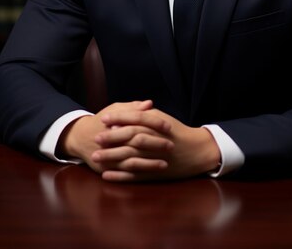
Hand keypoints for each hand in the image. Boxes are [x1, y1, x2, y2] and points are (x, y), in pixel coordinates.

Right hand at [57, 100, 172, 175]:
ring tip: (166, 163)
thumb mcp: (115, 109)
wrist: (80, 138)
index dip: (154, 123)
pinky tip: (152, 172)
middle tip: (172, 145)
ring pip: (132, 160)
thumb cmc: (102, 121)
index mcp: (116, 121)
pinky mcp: (108, 168)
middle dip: (155, 143)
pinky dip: (139, 172)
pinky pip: (126, 173)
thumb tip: (150, 104)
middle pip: (137, 141)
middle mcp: (112, 139)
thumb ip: (132, 107)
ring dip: (150, 162)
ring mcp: (110, 155)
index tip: (169, 125)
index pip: (138, 121)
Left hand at [95, 106, 220, 181]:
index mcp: (157, 125)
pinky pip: (135, 175)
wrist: (196, 151)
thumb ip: (144, 115)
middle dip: (111, 138)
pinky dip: (120, 176)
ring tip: (96, 157)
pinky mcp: (154, 173)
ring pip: (130, 157)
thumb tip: (125, 116)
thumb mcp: (161, 119)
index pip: (134, 119)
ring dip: (112, 157)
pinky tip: (106, 175)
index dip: (118, 118)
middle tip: (95, 138)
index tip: (103, 118)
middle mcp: (155, 141)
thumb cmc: (176, 132)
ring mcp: (154, 158)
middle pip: (130, 138)